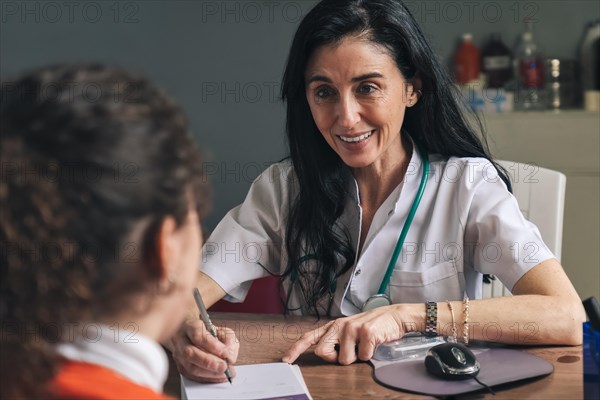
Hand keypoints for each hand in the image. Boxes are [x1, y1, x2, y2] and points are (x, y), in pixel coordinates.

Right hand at [171, 318, 238, 382]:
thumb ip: (228, 341)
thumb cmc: (209, 333)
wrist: (193, 336)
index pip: (198, 336)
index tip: (225, 353)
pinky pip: (192, 376)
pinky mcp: (180, 367)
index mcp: (191, 326)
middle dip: (209, 362)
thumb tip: (230, 357)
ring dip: (209, 373)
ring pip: (190, 367)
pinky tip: (218, 376)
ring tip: (224, 373)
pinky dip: (207, 378)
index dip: (212, 345)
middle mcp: (180, 340)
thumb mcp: (222, 330)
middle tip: (224, 366)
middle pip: (190, 353)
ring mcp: (178, 355)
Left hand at [282, 304, 419, 364]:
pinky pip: (362, 357)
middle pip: (322, 352)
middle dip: (335, 359)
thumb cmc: (371, 327)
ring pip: (344, 359)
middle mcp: (338, 325)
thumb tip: (324, 355)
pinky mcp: (365, 332)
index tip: (286, 360)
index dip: (296, 349)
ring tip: (364, 345)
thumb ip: (335, 341)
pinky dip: (369, 355)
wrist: (394, 316)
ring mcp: (351, 328)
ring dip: (356, 358)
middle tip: (349, 351)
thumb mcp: (349, 332)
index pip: (309, 337)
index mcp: (332, 326)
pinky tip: (374, 344)